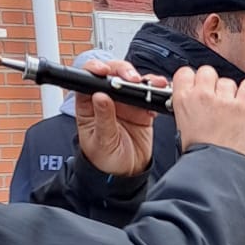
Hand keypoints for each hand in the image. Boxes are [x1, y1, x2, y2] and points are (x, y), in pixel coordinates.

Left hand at [74, 59, 164, 178]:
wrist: (125, 175)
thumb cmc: (104, 160)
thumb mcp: (101, 141)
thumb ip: (102, 118)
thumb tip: (100, 96)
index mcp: (89, 105)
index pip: (88, 79)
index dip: (95, 69)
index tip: (104, 71)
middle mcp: (107, 100)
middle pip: (113, 74)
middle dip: (123, 71)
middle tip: (132, 78)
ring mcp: (125, 104)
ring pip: (132, 82)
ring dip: (142, 80)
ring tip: (149, 85)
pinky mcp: (141, 110)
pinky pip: (149, 95)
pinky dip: (155, 92)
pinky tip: (156, 95)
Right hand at [170, 65, 244, 159]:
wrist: (220, 169)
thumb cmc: (202, 156)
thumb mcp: (183, 129)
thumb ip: (189, 109)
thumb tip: (194, 101)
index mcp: (183, 101)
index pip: (184, 72)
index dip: (193, 78)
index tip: (198, 86)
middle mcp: (202, 96)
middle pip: (207, 71)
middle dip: (212, 83)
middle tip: (216, 98)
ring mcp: (224, 100)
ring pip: (227, 81)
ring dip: (230, 92)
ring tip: (230, 109)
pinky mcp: (243, 106)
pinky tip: (244, 103)